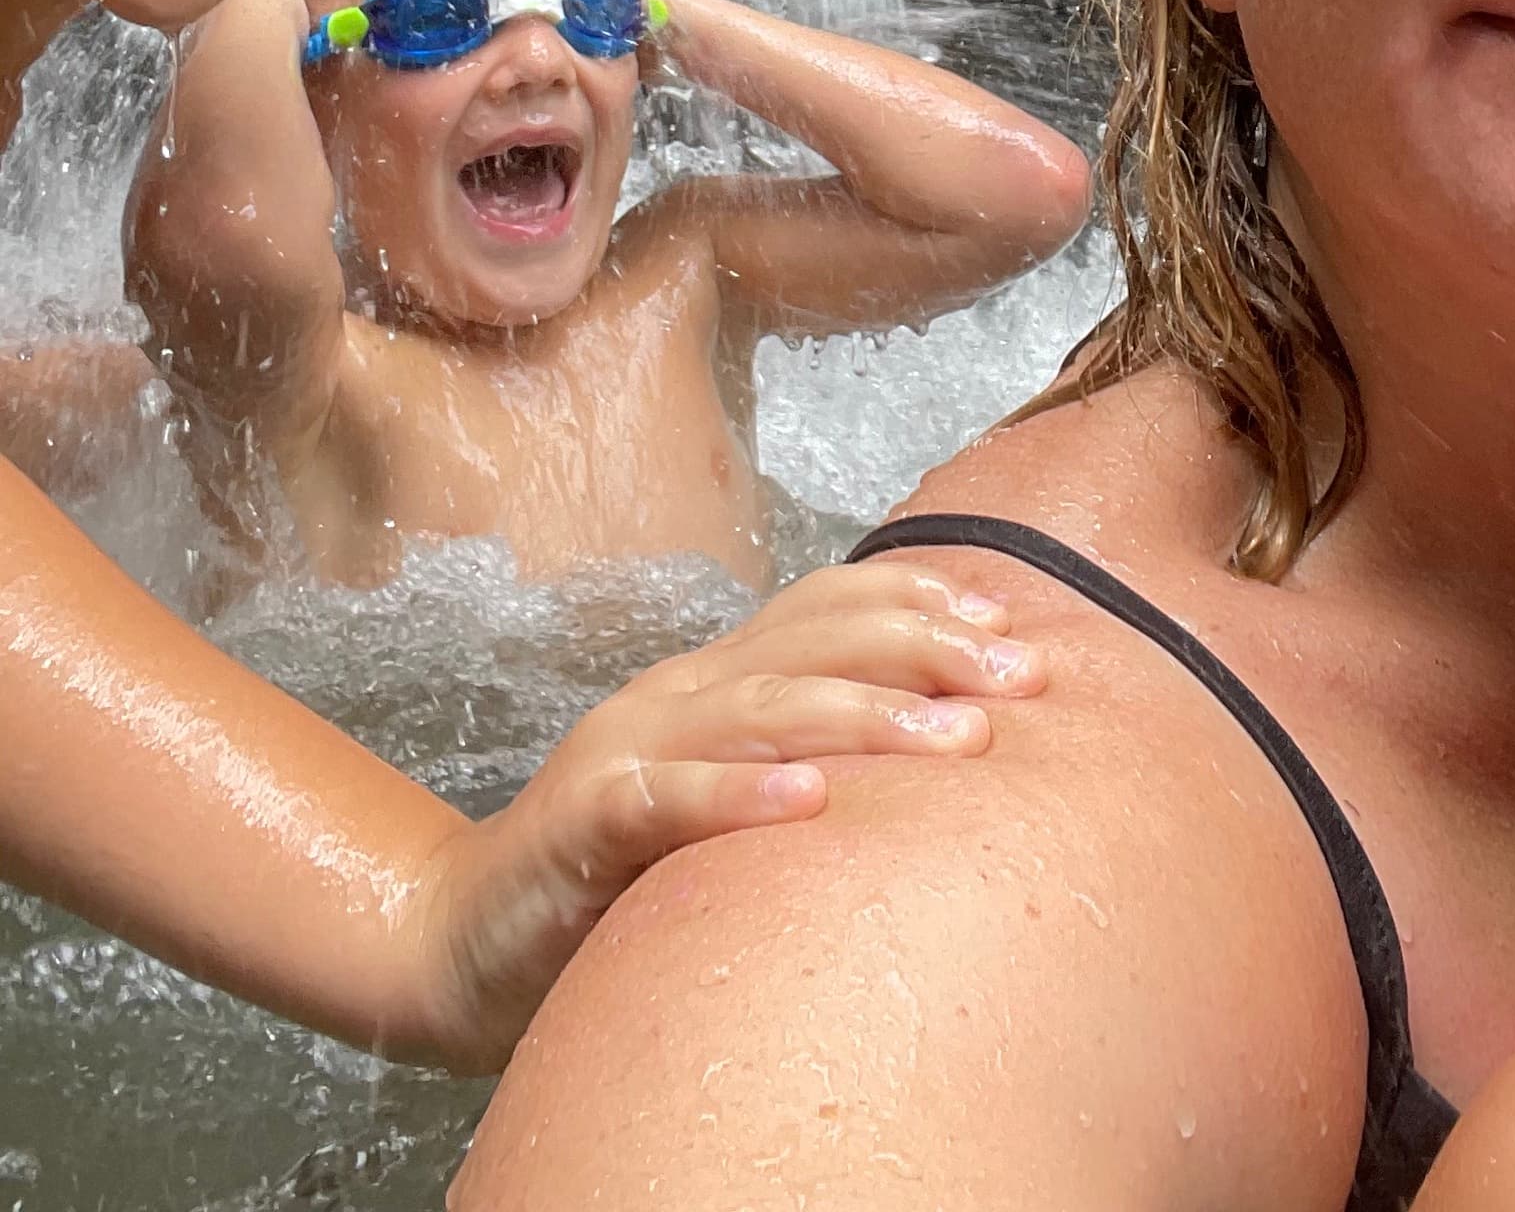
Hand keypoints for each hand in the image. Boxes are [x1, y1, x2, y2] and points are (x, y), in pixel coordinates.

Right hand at [415, 558, 1045, 1068]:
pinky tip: (810, 802)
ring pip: (761, 708)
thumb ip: (803, 763)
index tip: (1012, 629)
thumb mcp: (723, 804)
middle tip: (1021, 679)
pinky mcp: (584, 823)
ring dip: (866, 717)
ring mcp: (627, 749)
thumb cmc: (616, 881)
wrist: (460, 944)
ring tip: (952, 736)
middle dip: (927, 652)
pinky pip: (669, 800)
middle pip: (814, 644)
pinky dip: (740, 794)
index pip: (826, 610)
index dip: (918, 604)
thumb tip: (939, 749)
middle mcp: (678, 694)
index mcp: (716, 680)